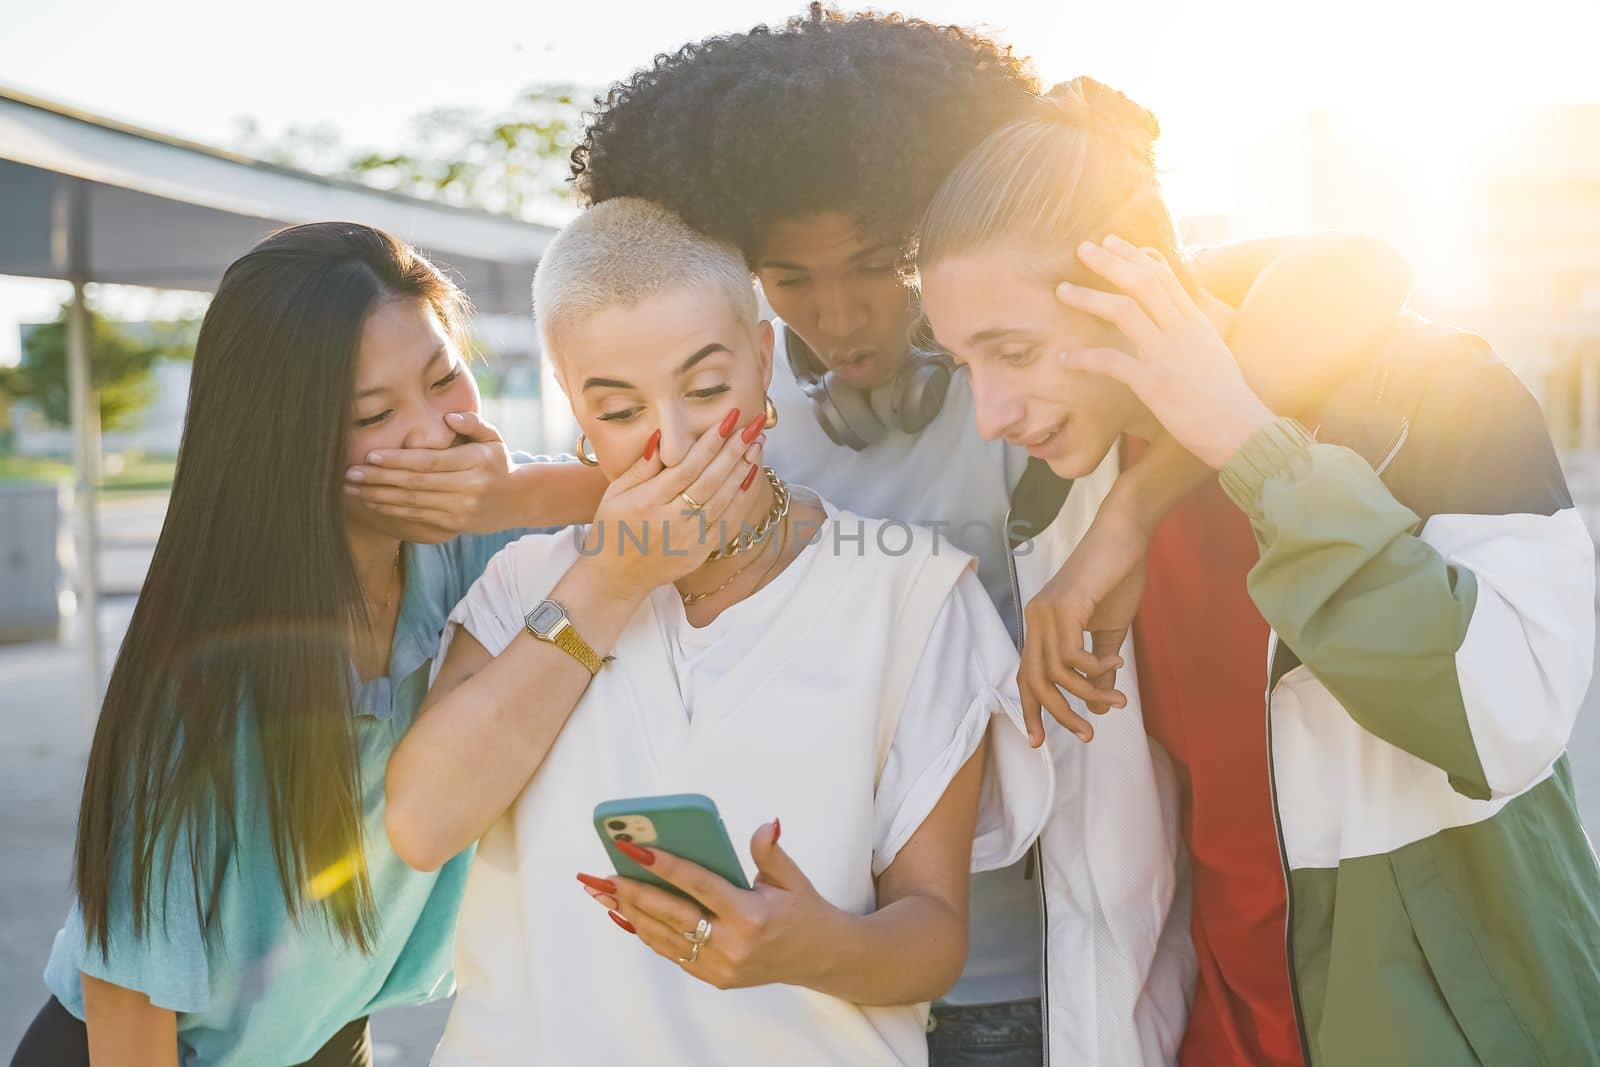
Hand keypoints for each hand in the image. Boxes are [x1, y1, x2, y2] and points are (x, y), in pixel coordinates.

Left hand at [345, 412, 517, 538]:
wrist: (517, 500)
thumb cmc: (497, 463)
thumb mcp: (492, 437)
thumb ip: (472, 422)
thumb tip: (448, 417)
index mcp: (476, 462)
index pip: (429, 462)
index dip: (398, 460)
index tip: (370, 456)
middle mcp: (469, 488)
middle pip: (416, 484)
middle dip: (379, 479)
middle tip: (350, 473)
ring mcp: (460, 510)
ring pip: (412, 503)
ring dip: (378, 496)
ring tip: (352, 489)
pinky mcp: (453, 525)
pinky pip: (416, 517)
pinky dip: (391, 510)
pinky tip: (371, 502)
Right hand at [578, 410, 765, 599]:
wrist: (616, 576)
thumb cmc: (612, 528)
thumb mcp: (615, 493)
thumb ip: (640, 467)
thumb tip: (662, 438)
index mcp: (648, 502)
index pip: (687, 467)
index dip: (710, 443)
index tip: (728, 420)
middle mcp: (672, 521)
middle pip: (710, 480)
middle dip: (733, 451)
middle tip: (752, 426)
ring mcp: (689, 539)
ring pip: (723, 500)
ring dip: (742, 470)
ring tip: (757, 444)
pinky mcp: (701, 552)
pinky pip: (728, 522)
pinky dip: (742, 499)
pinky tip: (751, 477)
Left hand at [579, 820, 836, 990]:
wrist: (820, 958)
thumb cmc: (803, 911)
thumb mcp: (791, 878)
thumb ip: (770, 851)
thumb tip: (765, 824)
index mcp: (751, 915)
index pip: (699, 885)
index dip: (665, 866)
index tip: (635, 849)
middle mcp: (732, 944)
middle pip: (672, 915)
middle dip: (635, 893)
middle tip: (606, 875)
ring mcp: (721, 966)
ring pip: (666, 937)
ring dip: (633, 914)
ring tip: (607, 893)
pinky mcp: (714, 978)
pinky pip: (673, 953)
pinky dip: (648, 934)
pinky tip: (629, 917)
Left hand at [1019, 502, 1141, 743]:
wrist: (1125, 537)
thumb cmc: (1117, 578)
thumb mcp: (1109, 633)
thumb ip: (1100, 669)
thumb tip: (1099, 707)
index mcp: (1040, 626)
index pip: (1025, 676)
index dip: (1030, 710)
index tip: (1038, 742)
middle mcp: (1035, 620)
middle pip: (1035, 682)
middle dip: (1060, 714)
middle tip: (1088, 734)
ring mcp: (1046, 612)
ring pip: (1055, 673)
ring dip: (1088, 694)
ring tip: (1119, 699)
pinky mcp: (1064, 606)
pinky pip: (1071, 654)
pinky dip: (1094, 669)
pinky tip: (1116, 666)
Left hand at [1057, 235, 1276, 468]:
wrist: (1243, 431)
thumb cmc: (1227, 398)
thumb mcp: (1213, 351)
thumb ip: (1191, 328)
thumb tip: (1176, 312)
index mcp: (1195, 321)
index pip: (1162, 275)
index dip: (1134, 255)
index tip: (1111, 241)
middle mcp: (1181, 330)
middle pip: (1141, 282)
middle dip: (1109, 261)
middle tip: (1082, 248)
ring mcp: (1167, 354)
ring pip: (1123, 311)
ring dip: (1088, 298)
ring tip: (1061, 291)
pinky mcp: (1154, 384)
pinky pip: (1111, 362)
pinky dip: (1084, 358)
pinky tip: (1064, 358)